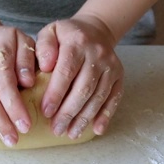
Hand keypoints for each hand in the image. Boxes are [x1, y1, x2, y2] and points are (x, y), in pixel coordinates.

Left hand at [35, 15, 123, 138]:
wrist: (96, 30)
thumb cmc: (66, 37)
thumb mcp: (50, 33)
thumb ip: (43, 47)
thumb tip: (45, 66)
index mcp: (77, 43)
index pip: (66, 72)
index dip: (56, 94)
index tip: (46, 112)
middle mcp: (97, 54)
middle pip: (83, 88)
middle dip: (69, 112)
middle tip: (56, 129)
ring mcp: (111, 66)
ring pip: (98, 97)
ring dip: (85, 118)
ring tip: (71, 133)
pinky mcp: (119, 76)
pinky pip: (114, 98)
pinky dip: (106, 115)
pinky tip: (97, 129)